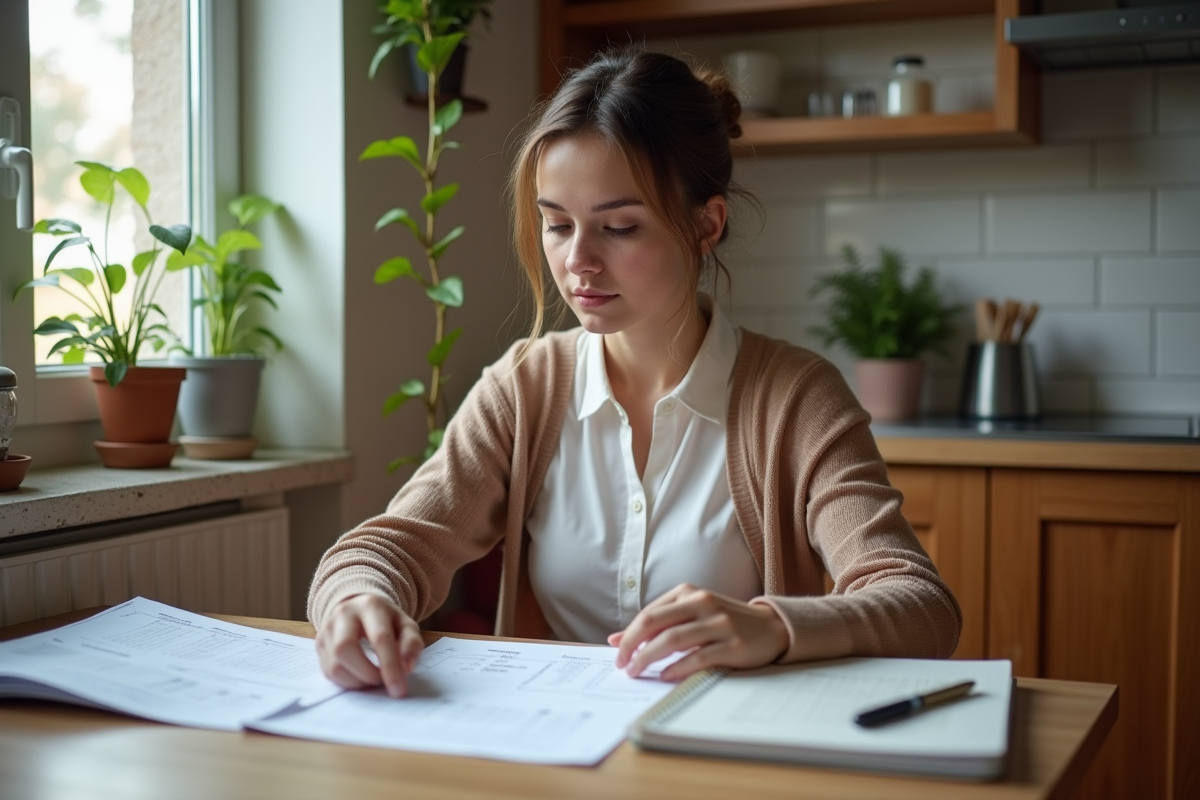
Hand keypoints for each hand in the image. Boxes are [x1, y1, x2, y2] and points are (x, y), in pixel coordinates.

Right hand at [314, 594, 423, 697]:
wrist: (359, 608)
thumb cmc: (386, 621)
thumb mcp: (406, 626)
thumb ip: (411, 644)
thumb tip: (406, 668)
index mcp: (370, 606)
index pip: (379, 638)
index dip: (390, 666)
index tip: (399, 690)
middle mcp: (343, 614)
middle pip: (346, 648)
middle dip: (368, 674)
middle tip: (383, 683)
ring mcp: (327, 629)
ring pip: (334, 665)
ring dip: (357, 682)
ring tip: (373, 680)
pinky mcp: (319, 645)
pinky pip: (329, 672)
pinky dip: (347, 682)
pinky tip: (361, 678)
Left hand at [606, 584, 787, 681]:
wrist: (771, 627)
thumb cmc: (724, 622)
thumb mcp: (691, 614)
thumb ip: (657, 623)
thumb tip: (615, 639)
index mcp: (689, 593)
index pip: (649, 613)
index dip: (628, 634)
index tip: (617, 653)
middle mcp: (703, 603)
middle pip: (655, 623)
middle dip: (632, 645)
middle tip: (622, 665)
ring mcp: (719, 623)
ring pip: (672, 640)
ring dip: (648, 658)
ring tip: (637, 671)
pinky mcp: (733, 645)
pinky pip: (698, 657)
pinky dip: (677, 667)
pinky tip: (665, 676)